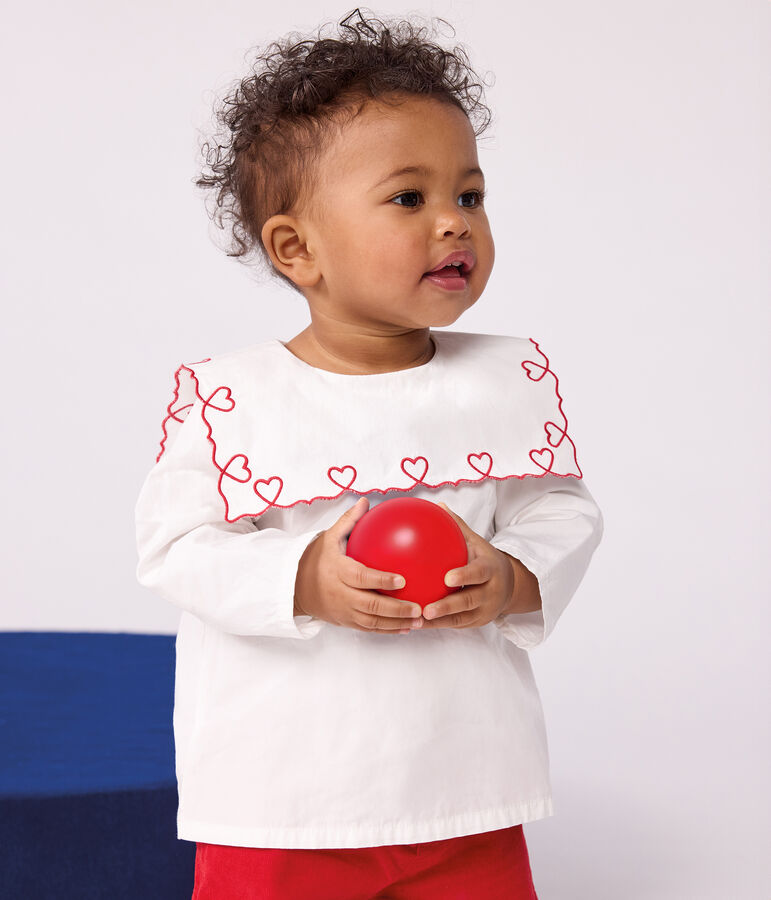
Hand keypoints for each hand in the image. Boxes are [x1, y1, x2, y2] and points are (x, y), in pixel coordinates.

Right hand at [293, 497, 423, 634]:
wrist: (295, 587)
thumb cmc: (318, 559)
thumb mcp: (329, 538)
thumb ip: (348, 521)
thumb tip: (365, 502)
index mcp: (338, 571)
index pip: (361, 577)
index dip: (381, 580)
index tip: (402, 579)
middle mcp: (341, 594)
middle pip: (370, 605)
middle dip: (396, 609)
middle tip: (418, 607)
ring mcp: (344, 611)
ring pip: (372, 622)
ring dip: (397, 623)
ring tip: (419, 620)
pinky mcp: (346, 622)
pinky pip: (369, 629)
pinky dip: (389, 630)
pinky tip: (408, 627)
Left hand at [419, 501, 519, 629]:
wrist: (511, 585)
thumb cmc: (485, 559)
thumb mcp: (477, 542)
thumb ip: (458, 526)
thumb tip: (439, 505)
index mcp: (490, 570)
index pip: (479, 573)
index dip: (465, 576)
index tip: (448, 578)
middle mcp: (490, 592)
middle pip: (469, 601)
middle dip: (448, 606)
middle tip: (427, 609)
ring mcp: (485, 610)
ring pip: (461, 618)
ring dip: (439, 621)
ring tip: (418, 621)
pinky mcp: (478, 622)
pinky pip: (457, 625)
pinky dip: (439, 625)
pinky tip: (417, 624)